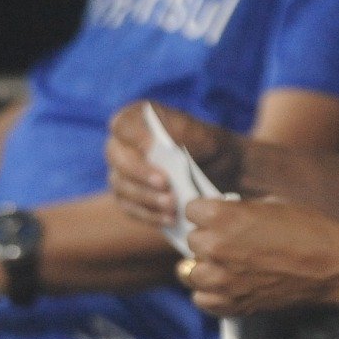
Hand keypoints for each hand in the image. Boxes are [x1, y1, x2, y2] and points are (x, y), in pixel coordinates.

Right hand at [108, 101, 243, 226]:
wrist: (221, 173)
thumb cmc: (211, 148)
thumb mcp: (207, 136)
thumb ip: (187, 134)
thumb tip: (165, 144)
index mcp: (139, 119)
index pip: (123, 123)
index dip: (135, 134)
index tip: (154, 147)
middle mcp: (123, 145)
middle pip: (117, 157)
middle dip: (140, 172)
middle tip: (164, 184)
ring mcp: (122, 173)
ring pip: (122, 186)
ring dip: (146, 197)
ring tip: (172, 205)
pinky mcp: (128, 198)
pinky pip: (130, 208)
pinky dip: (149, 215)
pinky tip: (169, 219)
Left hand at [178, 197, 338, 317]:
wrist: (332, 266)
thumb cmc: (309, 230)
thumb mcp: (273, 204)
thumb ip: (240, 210)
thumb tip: (224, 214)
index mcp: (224, 217)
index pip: (191, 209)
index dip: (206, 211)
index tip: (217, 214)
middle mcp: (216, 248)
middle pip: (191, 241)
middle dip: (208, 238)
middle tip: (230, 239)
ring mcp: (221, 280)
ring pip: (189, 271)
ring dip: (205, 266)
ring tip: (226, 264)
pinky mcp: (231, 305)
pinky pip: (201, 299)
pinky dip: (211, 293)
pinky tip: (228, 284)